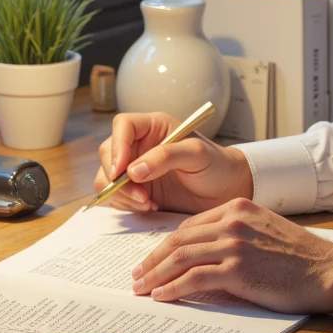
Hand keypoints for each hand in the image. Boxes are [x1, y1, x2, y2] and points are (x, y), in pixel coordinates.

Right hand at [94, 111, 254, 213]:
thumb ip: (165, 157)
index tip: (122, 172)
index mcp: (153, 127)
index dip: (117, 147)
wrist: (226, 191)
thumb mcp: (197, 155)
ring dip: (121, 194)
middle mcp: (140, 145)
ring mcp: (135, 168)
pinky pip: (115, 196)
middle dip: (117, 178)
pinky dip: (126, 204)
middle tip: (141, 196)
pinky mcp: (135, 189)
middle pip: (108, 154)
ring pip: (107, 177)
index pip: (123, 126)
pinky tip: (149, 207)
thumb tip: (132, 171)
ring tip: (148, 203)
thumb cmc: (217, 165)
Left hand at [130, 199, 332, 313]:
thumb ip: (235, 232)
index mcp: (237, 207)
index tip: (153, 259)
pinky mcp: (236, 270)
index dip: (166, 245)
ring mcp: (233, 245)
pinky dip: (172, 288)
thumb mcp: (264, 228)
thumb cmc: (298, 255)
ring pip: (180, 258)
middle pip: (178, 240)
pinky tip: (162, 296)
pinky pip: (193, 279)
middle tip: (137, 275)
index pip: (189, 225)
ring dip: (155, 275)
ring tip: (142, 288)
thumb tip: (202, 252)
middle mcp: (232, 221)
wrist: (326, 269)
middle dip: (152, 259)